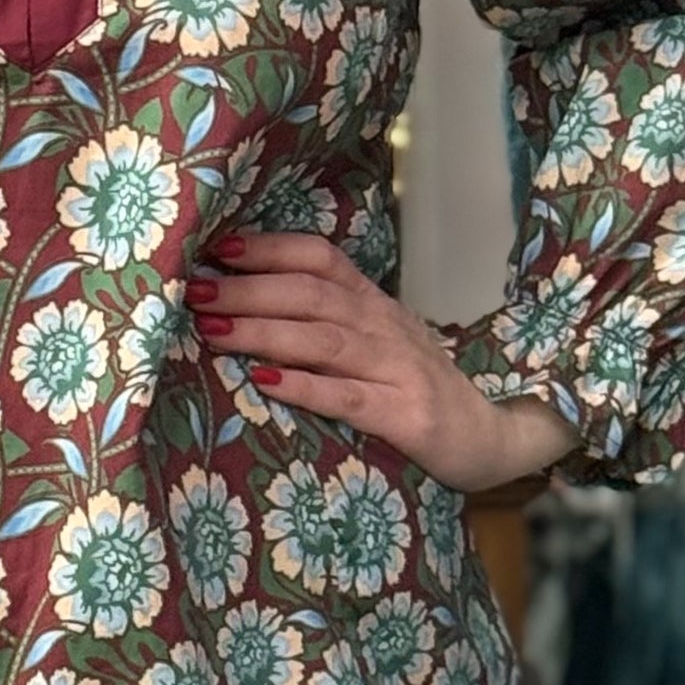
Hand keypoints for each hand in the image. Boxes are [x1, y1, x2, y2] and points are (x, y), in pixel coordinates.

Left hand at [185, 230, 573, 497]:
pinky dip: (304, 387)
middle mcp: (385, 327)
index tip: (218, 248)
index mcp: (374, 304)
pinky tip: (263, 383)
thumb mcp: (376, 343)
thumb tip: (241, 304)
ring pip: (324, 340)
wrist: (490, 436)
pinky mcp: (406, 416)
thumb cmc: (414, 389)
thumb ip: (324, 322)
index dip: (270, 249)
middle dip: (249, 289)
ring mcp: (398, 370)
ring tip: (212, 328)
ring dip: (263, 331)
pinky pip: (348, 397)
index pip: (321, 259)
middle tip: (194, 290)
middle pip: (312, 295)